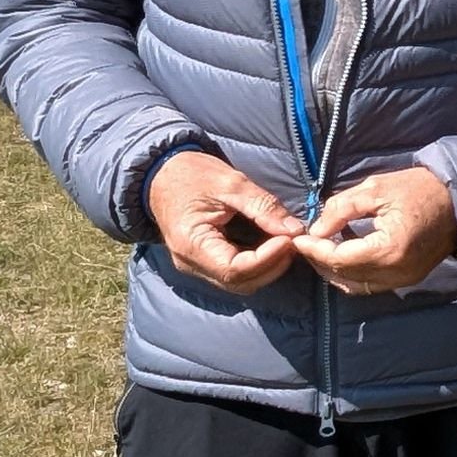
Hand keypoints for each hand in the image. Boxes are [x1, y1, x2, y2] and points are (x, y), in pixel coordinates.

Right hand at [147, 149, 304, 293]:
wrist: (162, 173)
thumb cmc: (191, 174)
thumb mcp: (230, 183)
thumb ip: (262, 206)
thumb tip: (295, 231)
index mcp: (191, 244)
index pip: (234, 269)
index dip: (267, 259)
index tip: (289, 240)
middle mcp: (190, 263)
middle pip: (239, 282)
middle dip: (271, 266)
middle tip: (293, 241)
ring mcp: (196, 266)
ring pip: (239, 283)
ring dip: (266, 267)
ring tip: (285, 242)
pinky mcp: (204, 262)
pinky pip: (233, 273)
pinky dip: (256, 264)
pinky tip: (270, 244)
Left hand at [291, 164, 456, 294]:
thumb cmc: (419, 189)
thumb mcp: (375, 189)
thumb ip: (341, 209)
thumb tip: (317, 228)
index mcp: (388, 249)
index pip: (339, 258)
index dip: (315, 249)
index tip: (299, 238)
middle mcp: (396, 272)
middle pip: (344, 275)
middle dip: (321, 260)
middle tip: (306, 243)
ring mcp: (403, 279)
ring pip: (356, 285)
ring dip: (334, 271)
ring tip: (321, 250)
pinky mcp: (408, 279)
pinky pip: (371, 285)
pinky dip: (353, 274)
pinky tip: (344, 255)